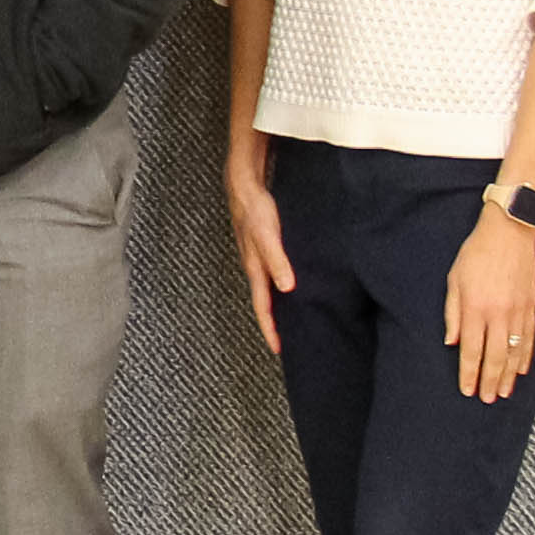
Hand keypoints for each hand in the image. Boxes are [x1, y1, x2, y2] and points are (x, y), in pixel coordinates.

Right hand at [225, 168, 294, 356]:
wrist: (243, 185)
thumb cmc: (254, 209)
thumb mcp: (267, 236)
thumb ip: (277, 261)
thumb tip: (287, 288)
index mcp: (255, 269)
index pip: (263, 307)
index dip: (270, 329)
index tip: (278, 349)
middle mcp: (255, 267)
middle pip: (264, 303)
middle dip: (273, 324)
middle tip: (286, 342)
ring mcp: (257, 258)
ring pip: (267, 290)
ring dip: (276, 306)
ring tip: (290, 320)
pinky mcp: (262, 248)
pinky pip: (271, 275)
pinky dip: (279, 288)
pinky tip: (289, 286)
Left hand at [446, 209, 534, 403]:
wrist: (510, 232)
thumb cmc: (475, 254)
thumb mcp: (454, 280)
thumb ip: (452, 313)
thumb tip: (451, 342)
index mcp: (476, 308)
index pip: (471, 350)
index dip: (469, 373)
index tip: (467, 390)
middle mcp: (498, 314)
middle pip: (494, 357)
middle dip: (490, 381)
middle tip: (487, 400)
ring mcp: (518, 311)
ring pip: (514, 351)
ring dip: (509, 375)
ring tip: (505, 393)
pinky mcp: (531, 306)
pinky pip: (529, 337)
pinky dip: (526, 356)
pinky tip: (522, 370)